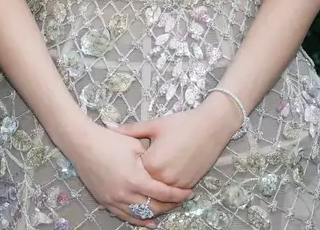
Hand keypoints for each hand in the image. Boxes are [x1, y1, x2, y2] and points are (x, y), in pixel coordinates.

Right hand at [64, 122, 192, 225]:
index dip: (178, 195)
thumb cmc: (109, 140)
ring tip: (168, 208)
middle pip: (154, 206)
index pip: (163, 193)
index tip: (189, 192)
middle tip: (181, 200)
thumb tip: (166, 171)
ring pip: (140, 214)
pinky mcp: (104, 201)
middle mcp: (124, 193)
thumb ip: (151, 161)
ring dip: (156, 213)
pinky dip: (138, 219)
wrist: (82, 143)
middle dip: (170, 205)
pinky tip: (148, 221)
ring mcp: (113, 199)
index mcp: (134, 178)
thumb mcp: (135, 145)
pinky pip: (125, 216)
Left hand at [113, 97, 236, 190]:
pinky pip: (173, 196)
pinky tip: (163, 187)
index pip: (133, 174)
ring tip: (147, 186)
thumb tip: (108, 126)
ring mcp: (177, 184)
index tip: (123, 164)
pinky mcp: (189, 186)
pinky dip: (167, 195)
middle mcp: (164, 178)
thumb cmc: (182, 123)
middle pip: (145, 189)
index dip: (129, 169)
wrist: (211, 126)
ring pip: (160, 197)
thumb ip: (130, 130)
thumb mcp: (154, 125)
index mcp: (151, 164)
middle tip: (132, 179)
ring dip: (153, 195)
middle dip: (139, 186)